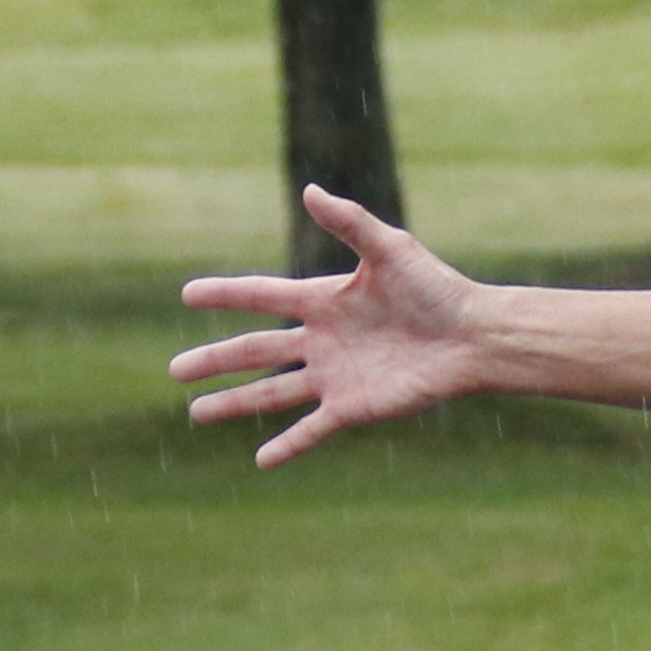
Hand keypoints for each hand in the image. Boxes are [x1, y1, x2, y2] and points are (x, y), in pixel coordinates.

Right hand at [169, 189, 492, 466]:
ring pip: (273, 392)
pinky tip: (261, 461)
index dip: (226, 295)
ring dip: (234, 403)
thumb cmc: (439, 289)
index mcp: (325, 301)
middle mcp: (323, 340)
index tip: (188, 294)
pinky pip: (313, 429)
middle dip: (215, 360)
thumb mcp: (391, 249)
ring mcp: (336, 376)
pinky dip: (288, 445)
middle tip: (175, 369)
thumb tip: (310, 190)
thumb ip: (349, 223)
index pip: (262, 296)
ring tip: (197, 413)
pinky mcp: (355, 407)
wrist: (476, 337)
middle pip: (256, 350)